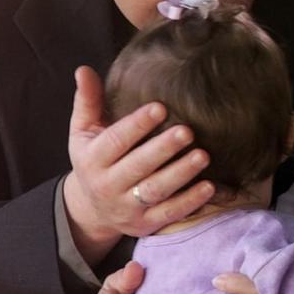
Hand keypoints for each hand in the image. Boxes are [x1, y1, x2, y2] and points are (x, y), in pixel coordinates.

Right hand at [63, 66, 214, 263]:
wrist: (92, 209)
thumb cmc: (95, 159)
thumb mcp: (84, 132)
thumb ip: (88, 101)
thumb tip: (84, 69)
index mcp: (93, 159)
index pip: (115, 141)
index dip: (137, 125)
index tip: (160, 107)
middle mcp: (108, 186)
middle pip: (137, 167)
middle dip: (162, 149)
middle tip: (187, 131)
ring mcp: (128, 208)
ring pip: (155, 191)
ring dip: (180, 174)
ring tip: (203, 155)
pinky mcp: (146, 224)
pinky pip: (169, 214)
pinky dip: (189, 202)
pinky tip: (209, 186)